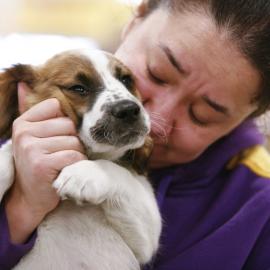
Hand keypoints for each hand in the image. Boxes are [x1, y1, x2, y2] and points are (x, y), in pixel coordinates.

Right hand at [5, 83, 86, 242]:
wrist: (30, 196)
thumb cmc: (38, 162)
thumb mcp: (32, 136)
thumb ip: (31, 111)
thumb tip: (24, 83)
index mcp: (23, 122)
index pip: (57, 106)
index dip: (64, 122)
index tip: (57, 136)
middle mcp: (24, 132)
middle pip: (69, 124)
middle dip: (72, 140)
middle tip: (62, 152)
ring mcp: (31, 148)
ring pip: (74, 141)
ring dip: (75, 153)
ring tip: (63, 162)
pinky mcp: (41, 164)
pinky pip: (73, 155)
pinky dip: (75, 163)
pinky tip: (65, 169)